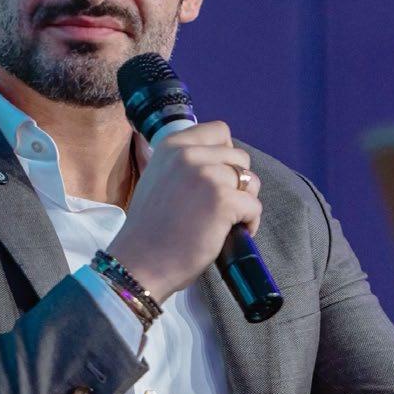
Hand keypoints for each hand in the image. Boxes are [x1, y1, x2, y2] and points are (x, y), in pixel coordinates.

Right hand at [106, 121, 261, 303]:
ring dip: (245, 201)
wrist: (140, 262)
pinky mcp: (223, 201)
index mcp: (172, 145)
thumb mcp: (157, 178)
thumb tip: (217, 163)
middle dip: (237, 181)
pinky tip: (229, 235)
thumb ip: (181, 164)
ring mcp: (207, 176)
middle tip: (221, 206)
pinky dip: (249, 224)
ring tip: (226, 222)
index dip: (225, 154)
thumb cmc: (149, 229)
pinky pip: (254, 206)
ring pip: (251, 180)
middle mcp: (189, 154)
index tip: (217, 178)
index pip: (219, 131)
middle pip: (240, 156)